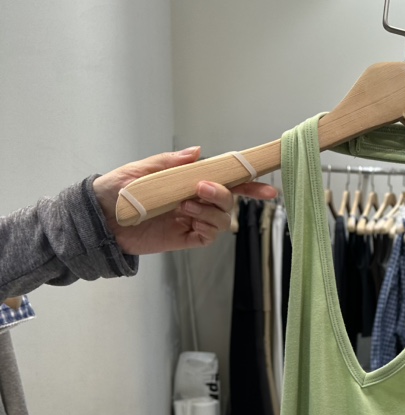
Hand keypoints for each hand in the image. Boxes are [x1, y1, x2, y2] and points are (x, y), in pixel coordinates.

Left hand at [92, 147, 276, 254]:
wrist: (100, 219)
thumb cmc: (117, 190)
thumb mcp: (142, 169)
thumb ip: (170, 162)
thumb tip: (198, 152)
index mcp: (190, 180)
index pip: (227, 180)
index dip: (249, 183)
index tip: (268, 188)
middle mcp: (197, 200)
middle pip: (230, 199)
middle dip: (225, 194)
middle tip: (203, 188)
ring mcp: (194, 220)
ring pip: (223, 218)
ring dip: (211, 210)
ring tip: (185, 206)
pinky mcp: (187, 237)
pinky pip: (210, 234)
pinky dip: (205, 224)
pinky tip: (186, 217)